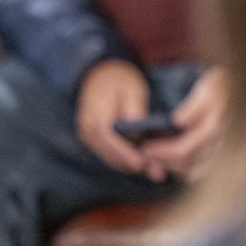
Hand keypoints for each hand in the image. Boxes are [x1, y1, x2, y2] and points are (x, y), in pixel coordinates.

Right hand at [76, 59, 150, 174]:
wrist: (99, 73)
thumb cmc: (120, 80)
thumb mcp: (132, 90)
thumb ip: (135, 113)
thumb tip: (139, 137)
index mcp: (95, 116)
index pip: (110, 140)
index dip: (127, 154)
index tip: (142, 163)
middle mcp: (87, 130)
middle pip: (110, 154)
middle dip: (133, 165)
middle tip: (157, 172)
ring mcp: (88, 136)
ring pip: (110, 158)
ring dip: (131, 166)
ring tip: (155, 170)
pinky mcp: (94, 139)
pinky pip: (110, 153)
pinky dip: (126, 159)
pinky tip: (144, 163)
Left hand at [139, 67, 227, 183]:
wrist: (243, 88)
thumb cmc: (222, 86)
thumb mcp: (206, 89)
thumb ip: (192, 107)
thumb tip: (177, 121)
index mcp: (213, 129)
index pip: (183, 150)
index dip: (162, 152)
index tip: (146, 148)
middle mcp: (219, 143)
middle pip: (187, 163)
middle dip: (164, 161)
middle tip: (147, 155)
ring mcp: (222, 150)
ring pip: (195, 171)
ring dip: (175, 168)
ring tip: (159, 159)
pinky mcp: (222, 152)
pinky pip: (203, 169)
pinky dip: (187, 169)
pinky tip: (176, 161)